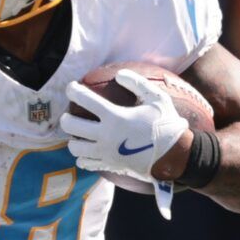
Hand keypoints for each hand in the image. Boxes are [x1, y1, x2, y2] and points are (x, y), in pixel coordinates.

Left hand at [60, 70, 189, 181]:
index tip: (71, 87)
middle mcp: (105, 136)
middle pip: (71, 126)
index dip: (73, 91)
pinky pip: (85, 162)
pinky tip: (88, 150)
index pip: (85, 100)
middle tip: (70, 114)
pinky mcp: (109, 165)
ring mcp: (105, 153)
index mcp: (115, 117)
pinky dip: (83, 156)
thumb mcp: (157, 98)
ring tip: (79, 134)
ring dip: (73, 139)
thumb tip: (119, 74)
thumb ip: (137, 83)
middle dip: (66, 117)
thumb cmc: (166, 124)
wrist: (173, 155)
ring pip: (74, 147)